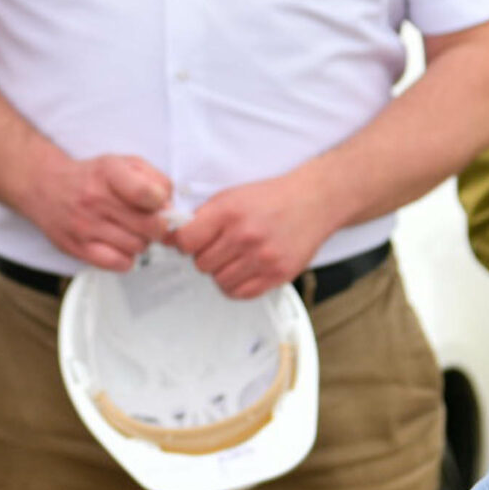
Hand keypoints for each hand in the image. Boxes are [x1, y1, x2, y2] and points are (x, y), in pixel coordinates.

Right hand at [26, 152, 171, 270]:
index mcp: (109, 172)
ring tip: (131, 231)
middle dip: (158, 226)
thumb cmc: (90, 177)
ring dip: (141, 242)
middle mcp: (95, 199)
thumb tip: (169, 204)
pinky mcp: (77, 248)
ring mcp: (85, 225)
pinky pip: (118, 264)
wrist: (45, 186)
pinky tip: (119, 246)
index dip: (163, 202)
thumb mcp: (122, 162)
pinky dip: (126, 259)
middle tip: (152, 222)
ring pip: (137, 246)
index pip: (146, 193)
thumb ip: (152, 177)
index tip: (161, 203)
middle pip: (149, 226)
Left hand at [172, 174, 337, 298]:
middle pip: (201, 264)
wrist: (313, 201)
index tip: (193, 242)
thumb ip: (203, 217)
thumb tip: (175, 238)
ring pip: (219, 281)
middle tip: (220, 248)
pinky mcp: (277, 274)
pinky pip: (241, 293)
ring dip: (222, 272)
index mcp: (229, 212)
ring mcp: (262, 257)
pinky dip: (237, 285)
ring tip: (235, 258)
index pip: (186, 241)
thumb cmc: (272, 198)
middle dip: (206, 257)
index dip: (186, 243)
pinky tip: (244, 271)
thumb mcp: (232, 196)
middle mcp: (245, 235)